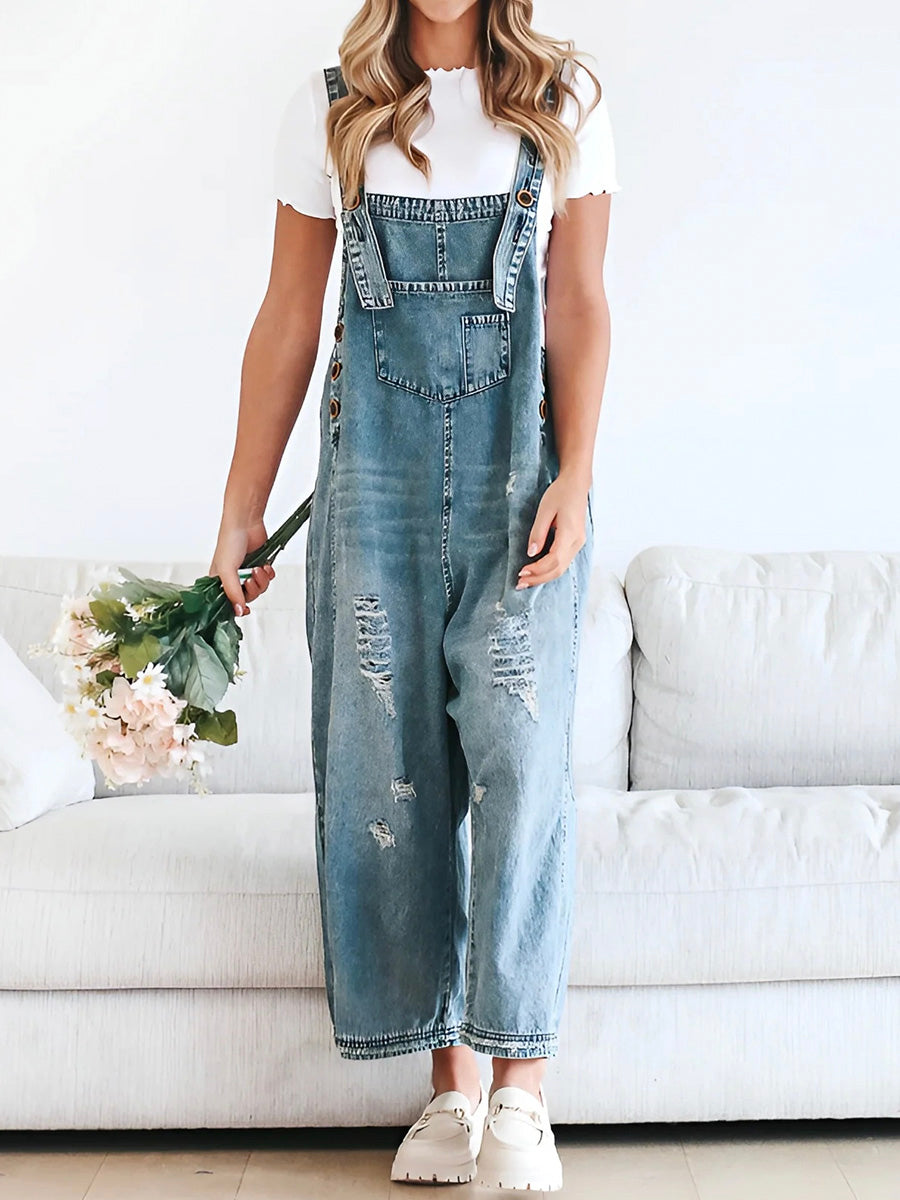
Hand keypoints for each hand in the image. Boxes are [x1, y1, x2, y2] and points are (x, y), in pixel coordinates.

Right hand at [209, 516, 275, 616]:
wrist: (246, 522)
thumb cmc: (229, 541)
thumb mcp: (226, 570)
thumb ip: (232, 592)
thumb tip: (238, 610)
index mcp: (219, 581)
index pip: (229, 602)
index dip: (238, 607)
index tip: (245, 610)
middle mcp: (233, 578)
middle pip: (248, 597)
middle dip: (253, 589)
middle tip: (250, 579)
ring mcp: (247, 572)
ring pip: (259, 588)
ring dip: (262, 580)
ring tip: (258, 569)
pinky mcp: (259, 565)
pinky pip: (268, 579)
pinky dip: (268, 574)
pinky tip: (265, 566)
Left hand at [516, 472, 589, 589]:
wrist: (576, 485)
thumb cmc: (560, 493)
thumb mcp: (545, 510)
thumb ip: (538, 532)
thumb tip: (531, 553)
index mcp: (570, 534)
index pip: (553, 560)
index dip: (537, 570)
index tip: (521, 572)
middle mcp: (577, 542)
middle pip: (558, 569)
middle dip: (539, 579)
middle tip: (520, 583)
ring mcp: (578, 544)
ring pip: (561, 568)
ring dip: (543, 576)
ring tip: (526, 581)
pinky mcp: (575, 543)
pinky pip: (563, 562)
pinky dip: (549, 570)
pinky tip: (537, 571)